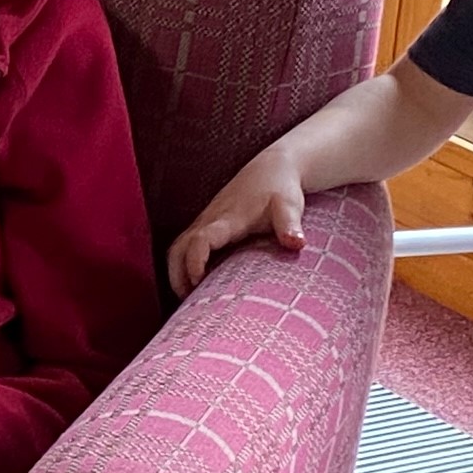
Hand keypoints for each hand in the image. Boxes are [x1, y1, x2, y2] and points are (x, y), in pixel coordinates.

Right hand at [166, 147, 306, 298]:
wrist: (271, 168)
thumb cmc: (281, 189)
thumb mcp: (289, 206)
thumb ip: (291, 225)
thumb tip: (297, 244)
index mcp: (227, 219)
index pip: (200, 240)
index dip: (194, 261)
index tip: (198, 282)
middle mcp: (209, 220)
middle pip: (177, 248)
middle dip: (176, 276)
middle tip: (188, 303)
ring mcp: (204, 222)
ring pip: (176, 248)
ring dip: (175, 273)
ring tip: (188, 300)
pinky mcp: (205, 225)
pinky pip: (183, 247)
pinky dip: (181, 266)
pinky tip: (195, 284)